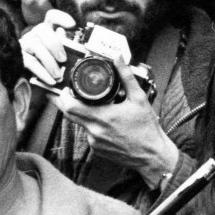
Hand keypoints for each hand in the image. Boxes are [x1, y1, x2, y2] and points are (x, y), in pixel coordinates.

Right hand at [20, 9, 74, 84]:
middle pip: (42, 28)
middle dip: (54, 44)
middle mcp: (35, 34)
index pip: (52, 17)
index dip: (61, 18)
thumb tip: (78, 51)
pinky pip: (29, 62)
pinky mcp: (18, 56)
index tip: (72, 25)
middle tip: (63, 59)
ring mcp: (25, 43)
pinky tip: (51, 80)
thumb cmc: (52, 66)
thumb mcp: (61, 58)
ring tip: (58, 75)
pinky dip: (42, 72)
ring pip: (34, 45)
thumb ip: (68, 51)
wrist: (32, 82)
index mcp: (48, 31)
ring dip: (49, 62)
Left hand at [53, 56, 178, 186]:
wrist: (152, 155)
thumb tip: (119, 58)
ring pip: (80, 124)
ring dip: (85, 114)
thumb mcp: (139, 99)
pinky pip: (89, 135)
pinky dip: (94, 127)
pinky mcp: (97, 150)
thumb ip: (126, 77)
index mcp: (103, 117)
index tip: (63, 87)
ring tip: (100, 108)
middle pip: (69, 114)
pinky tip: (108, 124)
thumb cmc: (147, 128)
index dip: (62, 96)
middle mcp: (95, 131)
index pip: (70, 106)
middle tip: (68, 92)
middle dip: (66, 102)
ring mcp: (94, 142)